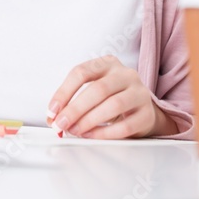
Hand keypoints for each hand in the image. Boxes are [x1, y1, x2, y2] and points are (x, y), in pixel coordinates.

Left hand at [47, 55, 176, 138]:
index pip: (81, 72)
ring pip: (113, 105)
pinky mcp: (147, 114)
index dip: (64, 92)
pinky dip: (105, 133)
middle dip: (75, 109)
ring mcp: (139, 93)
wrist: (142, 110)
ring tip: (75, 130)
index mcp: (107, 63)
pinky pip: (125, 126)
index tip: (52, 110)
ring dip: (89, 121)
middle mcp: (125, 74)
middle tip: (61, 124)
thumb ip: (71, 102)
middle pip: (98, 89)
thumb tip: (52, 118)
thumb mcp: (91, 92)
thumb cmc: (110, 98)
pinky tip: (91, 135)